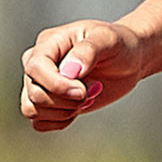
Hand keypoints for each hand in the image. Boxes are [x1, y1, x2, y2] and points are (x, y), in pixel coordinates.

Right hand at [19, 19, 144, 131]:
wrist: (128, 60)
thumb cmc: (117, 44)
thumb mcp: (108, 39)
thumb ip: (88, 50)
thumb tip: (71, 70)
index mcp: (49, 43)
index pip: (35, 68)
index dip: (56, 85)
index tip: (83, 90)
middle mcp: (38, 64)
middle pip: (35, 93)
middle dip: (67, 100)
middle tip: (95, 89)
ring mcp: (41, 84)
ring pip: (33, 110)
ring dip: (64, 111)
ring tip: (89, 96)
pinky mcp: (48, 104)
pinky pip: (39, 123)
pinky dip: (60, 121)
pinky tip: (79, 107)